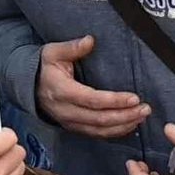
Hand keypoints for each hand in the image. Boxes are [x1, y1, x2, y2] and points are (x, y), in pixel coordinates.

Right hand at [32, 35, 150, 139]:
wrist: (29, 87)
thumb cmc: (44, 67)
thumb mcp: (53, 52)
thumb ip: (72, 47)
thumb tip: (90, 40)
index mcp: (62, 91)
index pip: (91, 100)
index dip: (113, 100)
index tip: (134, 97)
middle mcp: (66, 111)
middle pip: (99, 119)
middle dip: (125, 115)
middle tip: (145, 109)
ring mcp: (70, 122)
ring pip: (100, 130)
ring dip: (123, 125)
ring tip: (142, 117)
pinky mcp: (75, 127)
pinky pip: (97, 134)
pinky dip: (115, 132)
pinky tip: (130, 125)